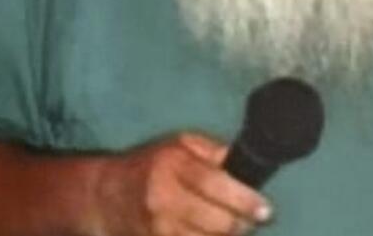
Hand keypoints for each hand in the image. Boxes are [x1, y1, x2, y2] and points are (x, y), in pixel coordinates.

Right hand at [93, 132, 271, 235]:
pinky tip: (207, 233)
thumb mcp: (178, 145)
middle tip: (250, 219)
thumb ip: (213, 151)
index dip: (244, 200)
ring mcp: (159, 228)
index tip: (265, 210)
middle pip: (216, 222)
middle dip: (241, 224)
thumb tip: (244, 165)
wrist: (107, 195)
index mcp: (171, 165)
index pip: (213, 183)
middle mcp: (163, 197)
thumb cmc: (151, 166)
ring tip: (226, 226)